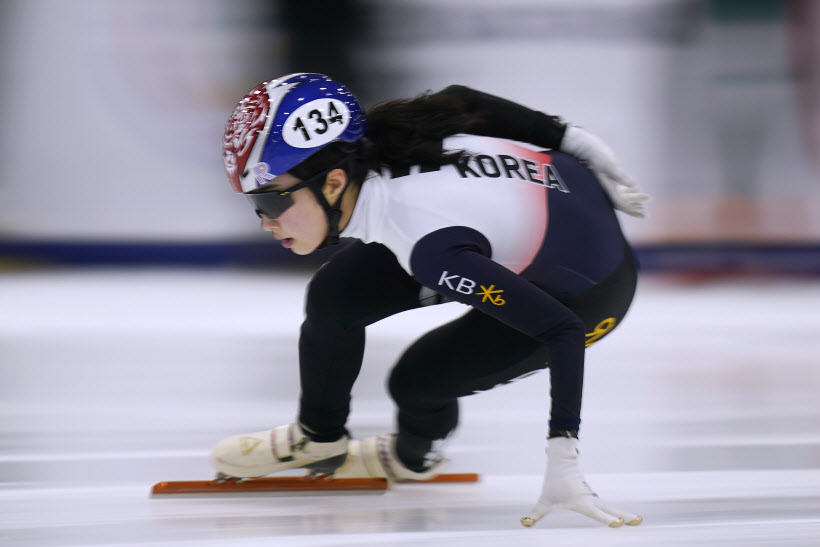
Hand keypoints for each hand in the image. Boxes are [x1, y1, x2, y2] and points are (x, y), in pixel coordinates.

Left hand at [521, 437, 641, 527]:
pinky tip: (628, 519)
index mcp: (581, 502)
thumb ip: (535, 514)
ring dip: (625, 514)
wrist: (561, 463)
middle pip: (610, 509)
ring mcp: (594, 497)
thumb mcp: (543, 501)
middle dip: (624, 516)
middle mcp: (590, 500)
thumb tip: (524, 523)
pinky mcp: (594, 497)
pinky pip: (608, 506)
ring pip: (611, 506)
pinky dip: (619, 512)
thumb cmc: (552, 484)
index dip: (606, 519)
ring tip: (638, 521)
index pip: (596, 512)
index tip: (618, 523)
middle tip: (638, 521)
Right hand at [559, 125, 648, 217]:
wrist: (584, 147)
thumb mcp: (608, 164)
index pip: (622, 204)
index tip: (645, 212)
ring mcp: (608, 183)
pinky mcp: (608, 176)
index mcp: (607, 189)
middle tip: (647, 214)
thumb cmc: (595, 155)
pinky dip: (628, 191)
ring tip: (644, 203)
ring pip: (622, 196)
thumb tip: (633, 185)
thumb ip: (620, 175)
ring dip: (632, 200)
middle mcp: (607, 189)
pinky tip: (635, 189)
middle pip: (622, 203)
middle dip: (634, 209)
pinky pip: (619, 188)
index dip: (633, 210)